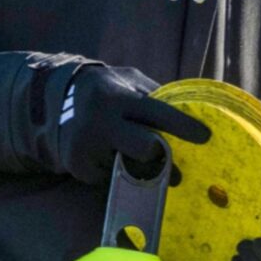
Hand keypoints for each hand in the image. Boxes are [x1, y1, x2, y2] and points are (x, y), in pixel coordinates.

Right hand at [50, 65, 210, 185]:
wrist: (54, 101)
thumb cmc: (105, 90)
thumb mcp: (127, 82)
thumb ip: (154, 95)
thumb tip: (189, 114)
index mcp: (116, 97)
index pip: (156, 112)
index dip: (182, 125)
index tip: (205, 136)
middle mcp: (100, 122)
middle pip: (145, 149)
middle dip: (159, 154)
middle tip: (165, 157)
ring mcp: (87, 148)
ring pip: (132, 168)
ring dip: (138, 165)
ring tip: (127, 150)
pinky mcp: (78, 167)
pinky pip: (113, 177)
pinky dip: (116, 170)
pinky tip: (107, 154)